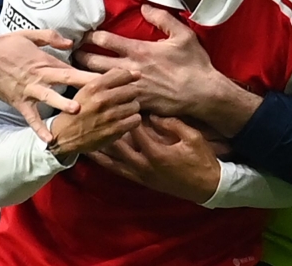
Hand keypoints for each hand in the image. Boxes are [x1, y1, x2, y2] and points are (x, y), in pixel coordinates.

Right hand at [0, 29, 99, 142]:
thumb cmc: (6, 45)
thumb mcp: (29, 34)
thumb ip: (52, 37)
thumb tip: (72, 43)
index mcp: (47, 61)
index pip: (74, 68)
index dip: (93, 73)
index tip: (109, 78)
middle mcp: (41, 76)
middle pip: (68, 80)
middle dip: (88, 86)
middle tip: (106, 93)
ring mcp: (30, 90)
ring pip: (49, 98)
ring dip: (63, 104)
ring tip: (77, 111)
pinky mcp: (19, 102)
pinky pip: (30, 117)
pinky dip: (38, 128)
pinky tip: (49, 140)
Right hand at [47, 69, 142, 159]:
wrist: (64, 135)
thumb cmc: (78, 109)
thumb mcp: (87, 89)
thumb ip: (110, 78)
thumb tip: (137, 73)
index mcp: (94, 86)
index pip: (123, 74)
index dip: (129, 78)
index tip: (128, 83)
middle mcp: (102, 99)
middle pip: (132, 90)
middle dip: (130, 95)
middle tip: (122, 100)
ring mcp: (109, 115)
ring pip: (135, 105)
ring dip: (130, 109)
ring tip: (121, 111)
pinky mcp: (114, 130)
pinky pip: (135, 120)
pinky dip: (131, 121)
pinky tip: (123, 121)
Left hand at [76, 4, 222, 117]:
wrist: (202, 94)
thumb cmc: (194, 64)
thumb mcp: (183, 35)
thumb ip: (162, 19)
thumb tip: (145, 8)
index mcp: (140, 50)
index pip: (105, 40)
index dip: (90, 36)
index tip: (84, 35)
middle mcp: (131, 69)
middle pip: (94, 62)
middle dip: (79, 57)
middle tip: (72, 54)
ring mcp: (131, 89)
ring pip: (99, 83)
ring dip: (84, 78)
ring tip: (74, 75)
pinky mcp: (136, 105)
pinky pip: (112, 101)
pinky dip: (101, 98)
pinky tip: (93, 97)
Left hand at [86, 115, 220, 203]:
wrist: (208, 187)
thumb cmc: (202, 160)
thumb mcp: (193, 137)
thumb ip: (172, 124)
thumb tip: (154, 114)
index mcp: (156, 153)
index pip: (134, 131)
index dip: (124, 115)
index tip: (115, 102)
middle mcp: (144, 166)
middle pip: (117, 147)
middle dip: (105, 133)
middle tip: (91, 119)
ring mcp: (142, 175)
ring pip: (113, 163)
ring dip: (99, 152)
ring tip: (83, 140)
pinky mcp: (142, 181)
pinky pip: (119, 172)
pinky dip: (106, 164)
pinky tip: (98, 157)